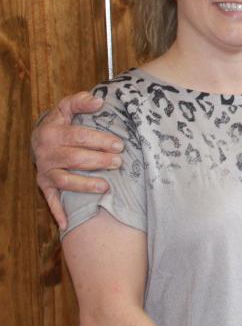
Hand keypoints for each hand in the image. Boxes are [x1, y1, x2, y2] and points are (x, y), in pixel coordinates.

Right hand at [31, 92, 123, 227]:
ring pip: (66, 180)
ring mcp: (46, 171)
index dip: (99, 140)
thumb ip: (80, 102)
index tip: (119, 144)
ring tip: (106, 187)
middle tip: (119, 162)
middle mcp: (47, 153)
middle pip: (75, 159)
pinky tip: (68, 224)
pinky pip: (50, 200)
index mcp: (53, 132)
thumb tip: (99, 101)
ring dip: (85, 185)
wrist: (38, 139)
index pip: (78, 136)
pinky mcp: (44, 185)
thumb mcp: (66, 108)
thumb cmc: (61, 123)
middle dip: (99, 161)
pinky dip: (58, 212)